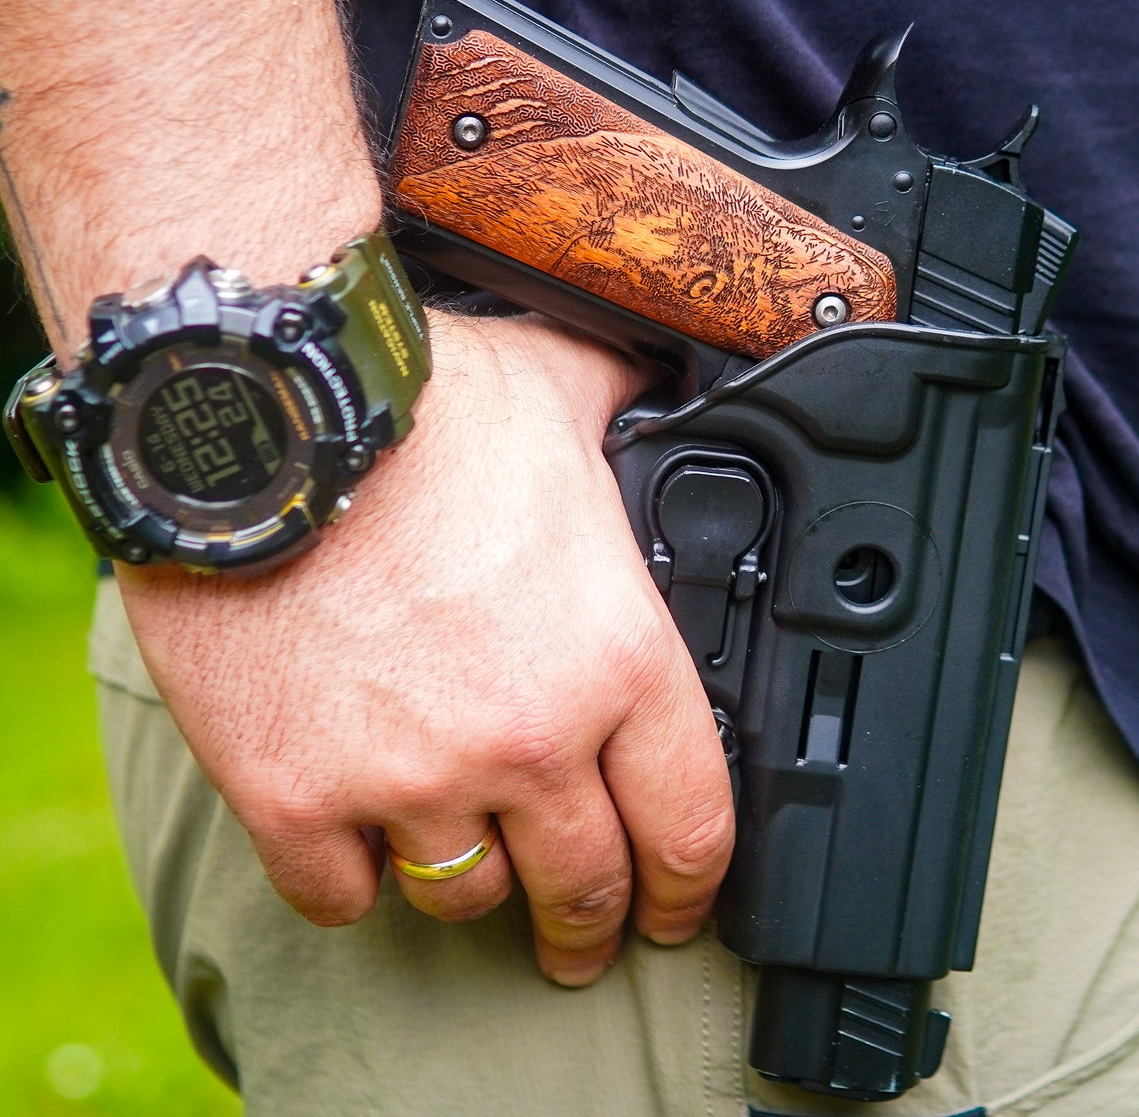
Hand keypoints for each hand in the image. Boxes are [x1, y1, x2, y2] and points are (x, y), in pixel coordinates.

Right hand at [115, 312, 733, 985]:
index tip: (675, 907)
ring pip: (464, 895)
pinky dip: (353, 876)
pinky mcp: (292, 793)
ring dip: (472, 883)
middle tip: (579, 939)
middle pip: (582, 886)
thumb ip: (630, 409)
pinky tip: (359, 844)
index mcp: (614, 656)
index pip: (689, 824)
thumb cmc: (420, 403)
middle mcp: (527, 738)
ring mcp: (407, 777)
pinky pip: (338, 894)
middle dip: (588, 925)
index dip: (690, 886)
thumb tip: (667, 380)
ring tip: (468, 858)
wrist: (266, 414)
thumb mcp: (565, 388)